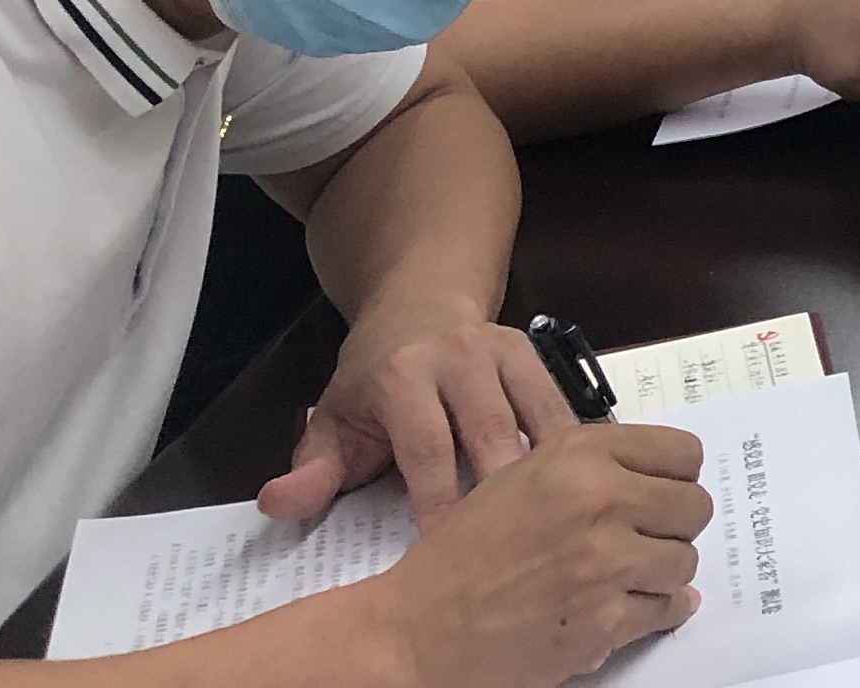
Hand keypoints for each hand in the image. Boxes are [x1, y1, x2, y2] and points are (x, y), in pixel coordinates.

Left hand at [268, 305, 572, 524]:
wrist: (417, 307)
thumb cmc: (371, 383)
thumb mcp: (332, 421)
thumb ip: (313, 470)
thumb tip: (278, 505)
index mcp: (402, 374)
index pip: (426, 446)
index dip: (440, 501)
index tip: (450, 552)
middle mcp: (458, 354)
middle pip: (491, 431)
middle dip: (505, 491)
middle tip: (517, 547)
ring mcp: (503, 348)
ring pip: (537, 416)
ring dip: (551, 470)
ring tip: (559, 521)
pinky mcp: (535, 350)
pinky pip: (560, 402)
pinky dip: (573, 444)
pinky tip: (581, 484)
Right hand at [365, 422, 711, 684]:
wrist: (415, 631)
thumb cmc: (461, 558)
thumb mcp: (521, 480)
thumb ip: (592, 468)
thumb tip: (663, 480)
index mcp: (579, 455)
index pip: (683, 453)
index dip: (674, 479)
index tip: (661, 495)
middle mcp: (598, 499)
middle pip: (694, 507)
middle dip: (672, 528)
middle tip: (642, 542)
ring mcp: (604, 561)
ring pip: (684, 561)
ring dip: (660, 575)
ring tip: (621, 579)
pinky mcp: (604, 619)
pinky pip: (666, 609)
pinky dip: (651, 614)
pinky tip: (622, 609)